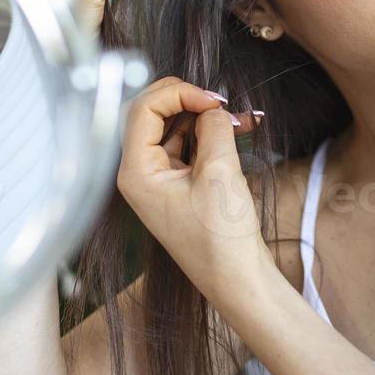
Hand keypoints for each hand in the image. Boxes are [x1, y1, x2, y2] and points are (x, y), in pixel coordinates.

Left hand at [116, 77, 271, 309]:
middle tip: (221, 102)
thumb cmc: (222, 238)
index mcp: (135, 172)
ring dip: (204, 117)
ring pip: (174, 129)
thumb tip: (214, 108)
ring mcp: (158, 180)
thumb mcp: (219, 172)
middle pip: (153, 115)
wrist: (237, 280)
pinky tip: (238, 129)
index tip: (213, 100)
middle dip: (188, 101)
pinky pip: (188, 147)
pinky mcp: (178, 186)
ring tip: (239, 117)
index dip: (178, 94)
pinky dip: (210, 135)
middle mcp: (139, 174)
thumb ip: (213, 129)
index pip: (143, 110)